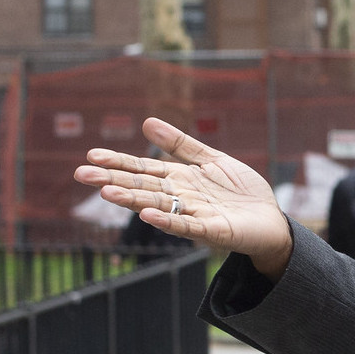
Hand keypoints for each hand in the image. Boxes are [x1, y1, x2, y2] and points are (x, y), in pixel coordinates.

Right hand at [73, 117, 292, 280]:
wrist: (272, 220)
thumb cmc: (243, 192)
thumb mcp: (213, 160)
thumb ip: (183, 145)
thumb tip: (148, 123)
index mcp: (180, 179)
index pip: (143, 169)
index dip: (119, 162)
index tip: (91, 156)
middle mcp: (182, 197)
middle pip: (143, 187)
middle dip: (114, 181)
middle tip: (82, 175)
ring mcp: (196, 214)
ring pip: (159, 205)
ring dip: (133, 200)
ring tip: (107, 193)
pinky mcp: (214, 231)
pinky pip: (188, 225)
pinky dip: (168, 220)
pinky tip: (148, 216)